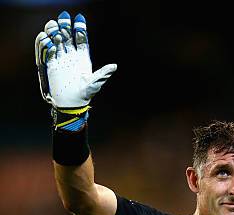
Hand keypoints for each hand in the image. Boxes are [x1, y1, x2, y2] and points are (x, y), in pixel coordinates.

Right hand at [35, 11, 116, 129]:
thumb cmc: (84, 95)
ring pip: (56, 41)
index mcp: (82, 57)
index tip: (79, 18)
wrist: (70, 105)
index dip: (80, 28)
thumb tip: (114, 66)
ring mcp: (61, 60)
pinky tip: (48, 42)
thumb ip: (103, 73)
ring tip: (54, 29)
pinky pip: (47, 52)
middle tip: (63, 19)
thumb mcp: (94, 83)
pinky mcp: (51, 65)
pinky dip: (46, 45)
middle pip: (67, 36)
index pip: (81, 39)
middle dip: (65, 26)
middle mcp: (71, 56)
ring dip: (54, 33)